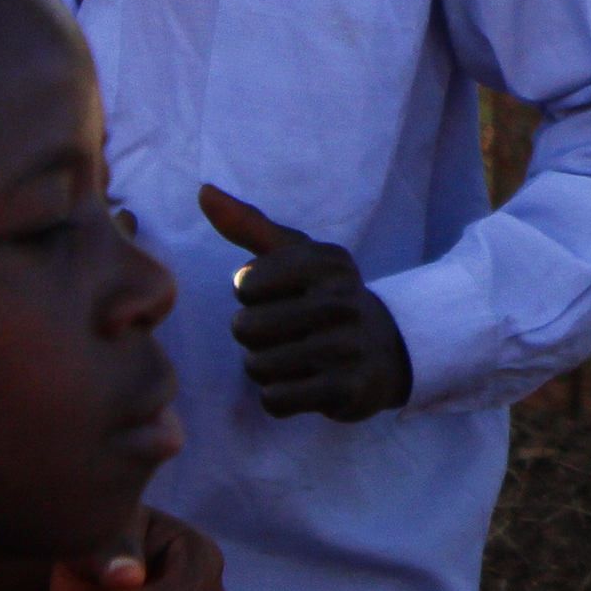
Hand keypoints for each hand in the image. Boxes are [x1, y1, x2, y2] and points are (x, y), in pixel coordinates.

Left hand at [197, 185, 412, 421]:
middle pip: (246, 328)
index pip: (245, 283)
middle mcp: (341, 300)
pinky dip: (279, 397)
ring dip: (264, 368)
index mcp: (327, 261)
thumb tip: (203, 191)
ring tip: (294, 358)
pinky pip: (276, 399)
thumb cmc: (324, 297)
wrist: (387, 352)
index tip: (281, 295)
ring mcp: (347, 346)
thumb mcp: (297, 256)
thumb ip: (248, 225)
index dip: (251, 296)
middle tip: (287, 332)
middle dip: (255, 336)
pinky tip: (303, 384)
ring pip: (257, 366)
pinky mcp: (346, 388)